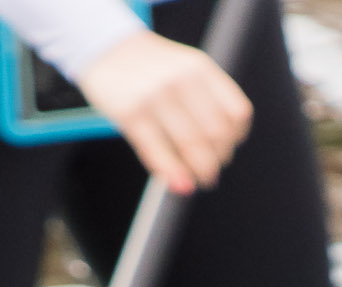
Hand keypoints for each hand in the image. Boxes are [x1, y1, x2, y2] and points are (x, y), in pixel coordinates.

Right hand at [75, 28, 252, 189]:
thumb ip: (209, 102)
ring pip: (192, 146)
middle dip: (217, 161)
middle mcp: (181, 79)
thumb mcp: (187, 70)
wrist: (105, 46)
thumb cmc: (152, 69)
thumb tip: (222, 154)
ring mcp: (155, 95)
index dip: (234, 140)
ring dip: (200, 172)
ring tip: (197, 179)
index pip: (236, 114)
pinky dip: (173, 174)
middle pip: (216, 135)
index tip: (225, 149)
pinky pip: (159, 152)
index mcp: (200, 68)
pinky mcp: (131, 112)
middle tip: (210, 172)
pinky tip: (180, 184)